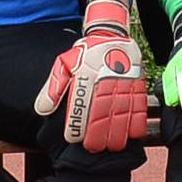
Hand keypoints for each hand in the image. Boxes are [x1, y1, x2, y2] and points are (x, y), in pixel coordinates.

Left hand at [35, 0, 146, 151]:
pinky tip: (132, 134)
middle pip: (102, 114)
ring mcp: (123, 82)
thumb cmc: (84, 52)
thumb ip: (53, 88)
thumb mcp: (63, 63)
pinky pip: (139, 105)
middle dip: (98, 135)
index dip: (78, 126)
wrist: (110, 33)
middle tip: (93, 148)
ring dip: (118, 132)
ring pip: (122, 113)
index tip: (74, 139)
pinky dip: (137, 121)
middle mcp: (105, 81)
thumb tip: (42, 110)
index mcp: (85, 77)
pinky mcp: (137, 82)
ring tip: (112, 146)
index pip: (81, 108)